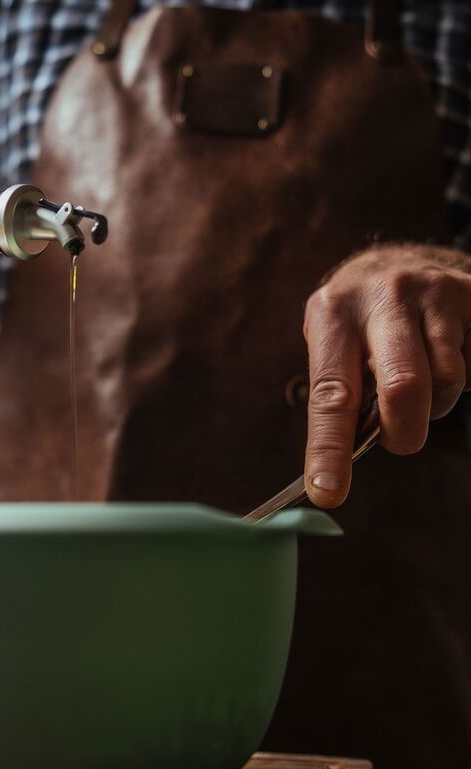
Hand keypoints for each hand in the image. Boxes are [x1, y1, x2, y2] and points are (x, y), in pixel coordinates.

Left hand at [303, 244, 470, 507]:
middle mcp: (380, 298)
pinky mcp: (470, 294)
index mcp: (332, 315)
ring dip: (434, 405)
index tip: (328, 493)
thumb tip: (356, 449)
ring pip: (447, 381)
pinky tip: (443, 357)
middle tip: (398, 438)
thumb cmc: (356, 321)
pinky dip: (458, 382)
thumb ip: (345, 387)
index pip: (330, 394)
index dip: (329, 448)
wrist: (394, 261)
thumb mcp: (332, 341)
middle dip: (403, 430)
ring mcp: (431, 292)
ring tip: (418, 384)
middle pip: (403, 387)